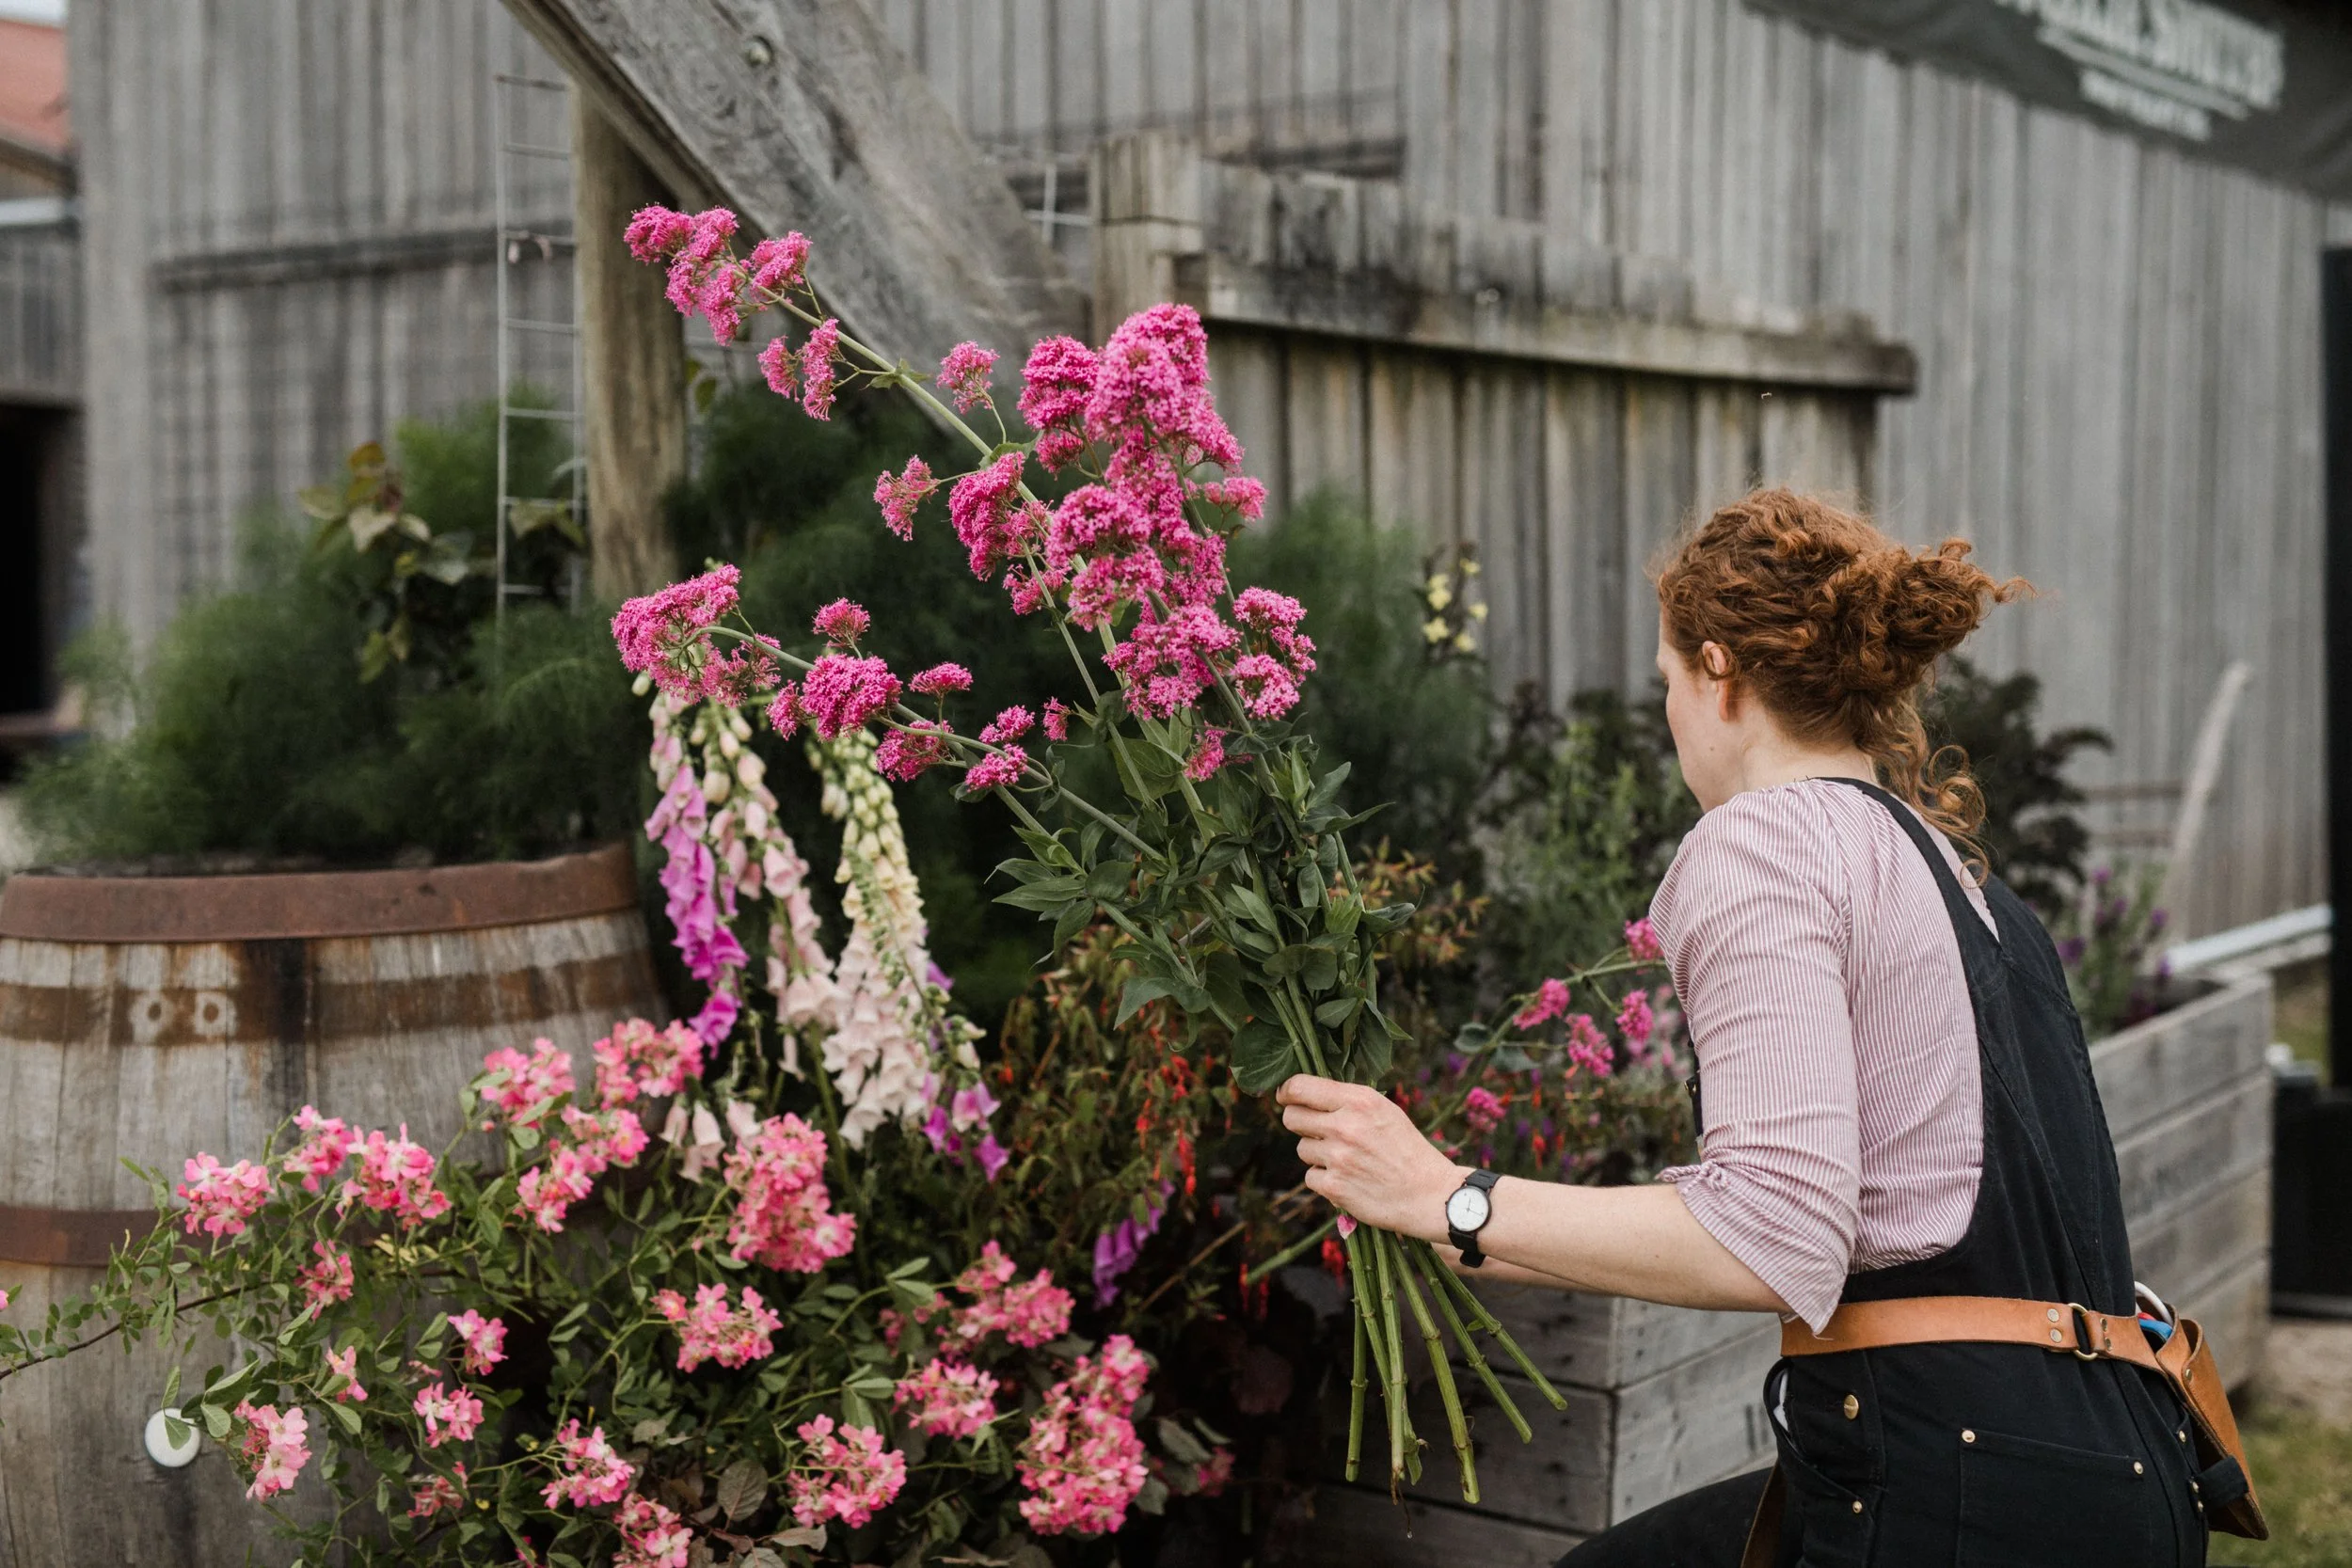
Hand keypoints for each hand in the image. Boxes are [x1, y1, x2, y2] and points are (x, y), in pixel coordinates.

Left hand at [1277, 1074, 1462, 1242]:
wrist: (1429, 1194)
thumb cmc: (1406, 1149)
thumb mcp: (1384, 1111)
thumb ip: (1347, 1100)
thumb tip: (1304, 1093)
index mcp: (1359, 1100)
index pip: (1299, 1087)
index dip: (1287, 1092)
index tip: (1286, 1096)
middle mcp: (1345, 1125)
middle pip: (1292, 1117)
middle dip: (1301, 1123)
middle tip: (1319, 1131)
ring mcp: (1338, 1157)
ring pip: (1301, 1149)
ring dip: (1317, 1154)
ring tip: (1347, 1160)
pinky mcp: (1334, 1187)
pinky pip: (1310, 1177)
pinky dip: (1324, 1180)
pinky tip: (1349, 1180)